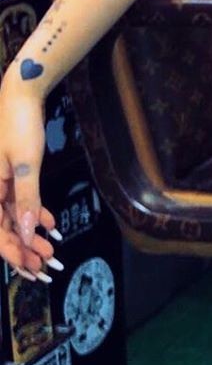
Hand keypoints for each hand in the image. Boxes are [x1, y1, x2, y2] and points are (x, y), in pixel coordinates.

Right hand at [0, 79, 60, 283]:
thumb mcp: (26, 165)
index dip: (14, 253)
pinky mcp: (10, 176)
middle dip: (26, 250)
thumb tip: (27, 234)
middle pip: (6, 229)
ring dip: (32, 234)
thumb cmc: (20, 126)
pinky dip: (35, 213)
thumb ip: (27, 200)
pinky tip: (50, 225)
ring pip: (14, 218)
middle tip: (46, 266)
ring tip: (52, 250)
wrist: (21, 96)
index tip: (31, 269)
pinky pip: (20, 202)